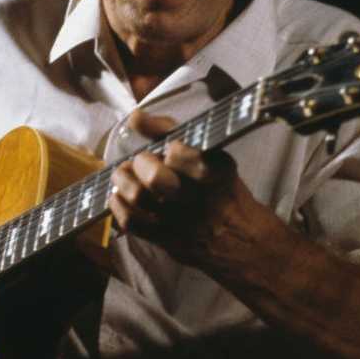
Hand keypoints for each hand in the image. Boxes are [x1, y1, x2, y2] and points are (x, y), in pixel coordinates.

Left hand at [108, 110, 247, 265]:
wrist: (242, 240)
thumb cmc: (221, 190)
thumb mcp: (211, 156)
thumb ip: (171, 131)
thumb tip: (135, 117)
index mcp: (216, 172)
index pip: (183, 156)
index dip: (172, 150)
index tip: (171, 149)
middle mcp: (199, 199)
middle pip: (156, 178)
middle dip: (141, 163)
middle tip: (140, 161)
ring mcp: (181, 224)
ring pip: (138, 197)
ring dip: (123, 181)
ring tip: (125, 175)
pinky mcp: (167, 241)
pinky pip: (131, 222)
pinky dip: (118, 205)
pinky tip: (121, 196)